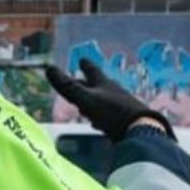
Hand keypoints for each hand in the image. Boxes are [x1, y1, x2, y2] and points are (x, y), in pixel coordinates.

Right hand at [46, 59, 172, 140]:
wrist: (141, 131)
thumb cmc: (112, 113)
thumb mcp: (86, 99)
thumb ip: (67, 87)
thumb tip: (48, 68)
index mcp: (104, 84)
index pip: (92, 71)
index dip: (86, 65)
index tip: (82, 59)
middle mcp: (114, 92)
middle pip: (98, 85)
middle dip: (89, 83)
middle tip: (81, 80)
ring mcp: (122, 106)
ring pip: (104, 100)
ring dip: (95, 101)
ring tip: (86, 105)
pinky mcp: (126, 121)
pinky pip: (110, 116)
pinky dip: (101, 116)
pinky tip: (99, 123)